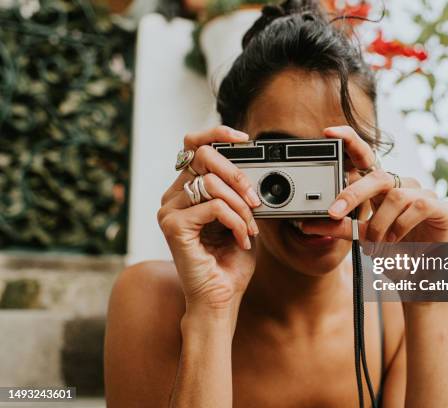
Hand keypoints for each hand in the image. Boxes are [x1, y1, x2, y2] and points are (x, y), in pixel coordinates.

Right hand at [157, 126, 260, 312]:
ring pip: (211, 182)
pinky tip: (241, 238)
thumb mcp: (242, 217)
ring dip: (241, 205)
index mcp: (187, 190)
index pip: (193, 145)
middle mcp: (174, 197)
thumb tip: (252, 166)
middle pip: (203, 155)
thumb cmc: (230, 261)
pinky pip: (214, 206)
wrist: (221, 297)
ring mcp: (169, 211)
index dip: (217, 134)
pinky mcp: (173, 226)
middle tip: (255, 200)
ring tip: (249, 228)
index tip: (244, 139)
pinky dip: (236, 221)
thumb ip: (240, 191)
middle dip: (237, 174)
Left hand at [302, 126, 447, 242]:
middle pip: (377, 176)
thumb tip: (307, 224)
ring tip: (376, 243)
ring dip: (380, 223)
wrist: (422, 273)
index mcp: (380, 188)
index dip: (350, 140)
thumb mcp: (362, 237)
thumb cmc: (393, 249)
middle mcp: (401, 185)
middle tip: (335, 212)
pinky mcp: (441, 207)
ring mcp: (422, 194)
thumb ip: (339, 227)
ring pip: (395, 196)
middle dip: (353, 193)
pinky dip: (401, 225)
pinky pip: (418, 206)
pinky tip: (396, 239)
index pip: (365, 157)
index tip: (329, 132)